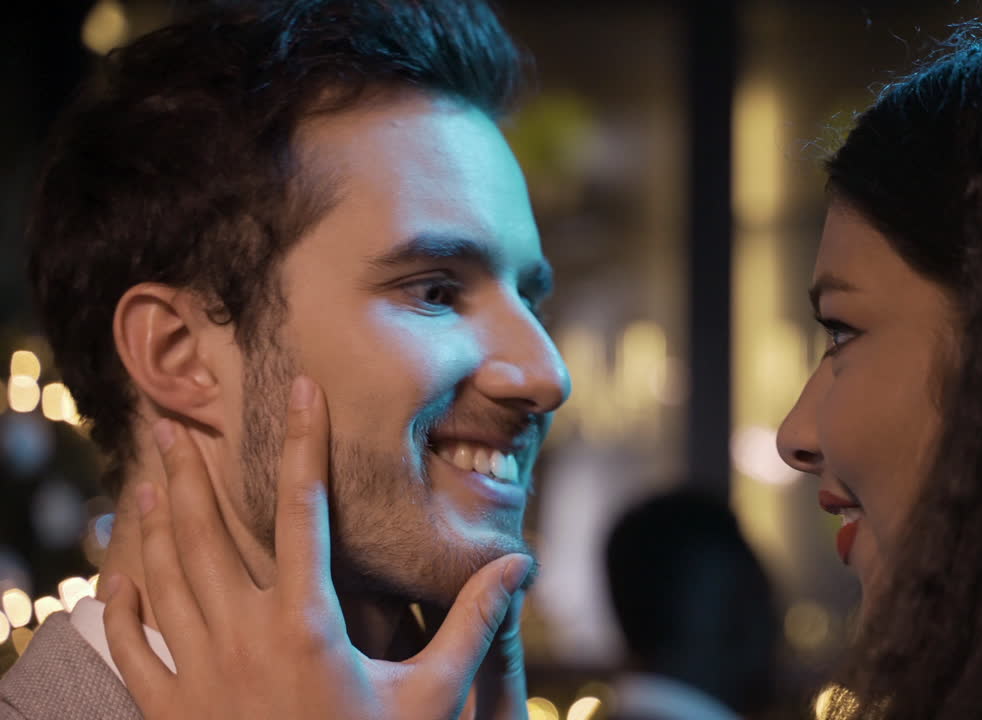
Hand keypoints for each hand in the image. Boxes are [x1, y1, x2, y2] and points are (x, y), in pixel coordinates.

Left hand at [103, 376, 532, 719]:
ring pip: (164, 579)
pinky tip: (115, 574)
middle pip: (206, 534)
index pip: (304, 512)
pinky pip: (133, 648)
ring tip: (146, 476)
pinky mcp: (170, 712)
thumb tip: (519, 565)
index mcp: (307, 625)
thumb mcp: (433, 694)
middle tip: (172, 421)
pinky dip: (119, 606)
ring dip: (152, 523)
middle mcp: (243, 639)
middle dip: (189, 472)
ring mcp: (199, 675)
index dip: (304, 444)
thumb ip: (471, 623)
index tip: (301, 392)